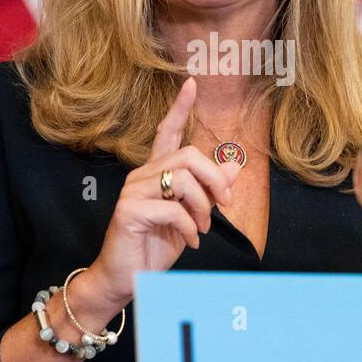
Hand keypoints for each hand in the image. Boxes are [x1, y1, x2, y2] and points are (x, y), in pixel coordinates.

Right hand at [87, 77, 242, 305]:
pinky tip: (189, 241)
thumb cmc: (156, 246)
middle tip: (225, 205)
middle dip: (214, 179)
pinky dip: (189, 228)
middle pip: (187, 156)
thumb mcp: (192, 216)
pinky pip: (173, 210)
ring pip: (182, 180)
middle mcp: (141, 175)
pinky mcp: (129, 211)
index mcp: (155, 172)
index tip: (192, 84)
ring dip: (202, 208)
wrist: (127, 278)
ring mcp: (132, 191)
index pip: (166, 132)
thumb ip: (209, 191)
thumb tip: (235, 166)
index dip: (179, 108)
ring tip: (201, 230)